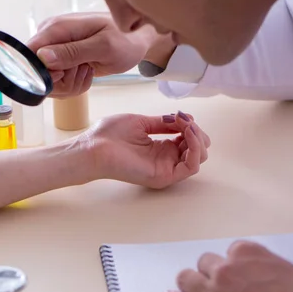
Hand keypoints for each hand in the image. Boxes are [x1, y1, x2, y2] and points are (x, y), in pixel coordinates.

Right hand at [27, 13, 158, 97]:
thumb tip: (43, 57)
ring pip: (49, 84)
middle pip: (38, 75)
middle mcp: (50, 39)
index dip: (44, 73)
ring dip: (71, 85)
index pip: (29, 56)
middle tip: (85, 70)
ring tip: (89, 70)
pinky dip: (74, 85)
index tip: (65, 73)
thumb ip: (72, 52)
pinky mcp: (61, 62)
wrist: (135, 39)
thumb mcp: (103, 47)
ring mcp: (55, 52)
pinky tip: (87, 72)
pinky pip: (58, 84)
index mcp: (56, 28)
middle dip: (63, 82)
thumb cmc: (124, 39)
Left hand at [82, 111, 209, 188]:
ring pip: (198, 158)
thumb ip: (165, 122)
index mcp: (160, 148)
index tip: (181, 115)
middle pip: (197, 150)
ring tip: (187, 126)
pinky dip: (195, 148)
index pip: (188, 140)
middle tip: (186, 121)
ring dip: (198, 138)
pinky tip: (186, 133)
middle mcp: (165, 160)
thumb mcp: (142, 122)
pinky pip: (191, 167)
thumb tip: (186, 118)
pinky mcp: (163, 176)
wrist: (93, 148)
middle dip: (197, 132)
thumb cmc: (109, 135)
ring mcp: (165, 169)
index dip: (191, 126)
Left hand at [163, 241, 292, 291]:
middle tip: (220, 283)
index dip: (236, 263)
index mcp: (247, 253)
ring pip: (188, 279)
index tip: (241, 272)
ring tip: (186, 286)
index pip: (232, 251)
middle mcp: (226, 270)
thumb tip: (271, 276)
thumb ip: (272, 267)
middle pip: (206, 263)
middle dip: (211, 271)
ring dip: (188, 282)